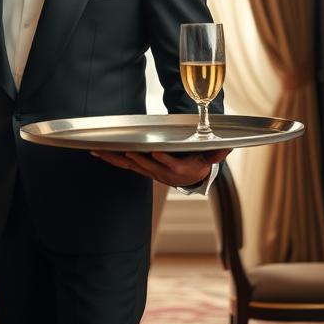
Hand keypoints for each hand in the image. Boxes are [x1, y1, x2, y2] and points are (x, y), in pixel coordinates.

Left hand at [90, 147, 230, 188]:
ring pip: (130, 165)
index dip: (164, 160)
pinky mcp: (140, 168)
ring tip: (101, 150)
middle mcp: (161, 172)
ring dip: (116, 158)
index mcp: (179, 169)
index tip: (157, 153)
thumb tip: (226, 146)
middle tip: (125, 150)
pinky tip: (97, 152)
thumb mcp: (209, 158)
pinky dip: (110, 158)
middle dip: (135, 158)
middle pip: (147, 165)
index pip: (172, 165)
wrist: (190, 177)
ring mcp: (149, 171)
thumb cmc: (199, 162)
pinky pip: (123, 164)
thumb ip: (216, 152)